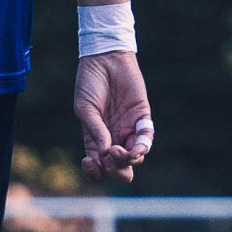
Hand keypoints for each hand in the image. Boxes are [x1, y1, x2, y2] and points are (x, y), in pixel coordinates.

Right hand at [75, 52, 151, 182]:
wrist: (105, 59)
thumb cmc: (90, 83)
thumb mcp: (85, 108)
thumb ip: (95, 131)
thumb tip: (105, 153)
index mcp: (95, 139)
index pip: (98, 167)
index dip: (95, 172)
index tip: (89, 161)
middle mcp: (113, 138)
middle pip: (120, 169)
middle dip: (116, 171)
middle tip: (109, 157)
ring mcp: (128, 129)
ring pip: (135, 158)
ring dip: (127, 160)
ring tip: (118, 150)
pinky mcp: (142, 118)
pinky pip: (146, 139)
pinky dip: (142, 147)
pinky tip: (135, 148)